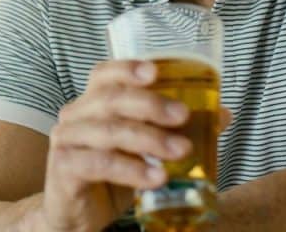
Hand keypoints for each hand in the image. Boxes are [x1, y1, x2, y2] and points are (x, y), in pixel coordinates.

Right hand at [40, 60, 229, 231]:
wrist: (75, 215)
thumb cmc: (109, 176)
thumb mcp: (142, 150)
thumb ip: (173, 130)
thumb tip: (221, 114)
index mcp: (91, 103)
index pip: (104, 75)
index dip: (127, 69)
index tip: (156, 72)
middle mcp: (74, 116)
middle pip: (110, 99)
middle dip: (150, 105)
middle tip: (183, 116)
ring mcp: (66, 141)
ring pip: (109, 132)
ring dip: (149, 140)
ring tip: (181, 151)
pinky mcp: (64, 168)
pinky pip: (100, 164)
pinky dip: (131, 170)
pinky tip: (156, 178)